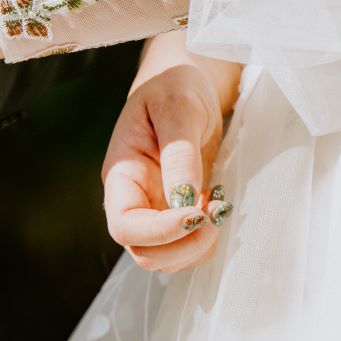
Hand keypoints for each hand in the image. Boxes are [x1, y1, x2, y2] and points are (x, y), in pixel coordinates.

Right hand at [101, 63, 227, 272]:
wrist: (184, 82)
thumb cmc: (174, 86)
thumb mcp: (178, 109)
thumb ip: (179, 155)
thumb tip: (184, 202)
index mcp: (121, 174)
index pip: (124, 225)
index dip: (159, 232)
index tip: (199, 213)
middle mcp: (132, 199)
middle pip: (144, 252)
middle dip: (183, 246)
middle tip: (216, 213)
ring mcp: (153, 209)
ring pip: (166, 258)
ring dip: (197, 247)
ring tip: (219, 207)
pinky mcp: (176, 213)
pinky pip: (186, 246)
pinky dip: (206, 240)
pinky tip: (216, 207)